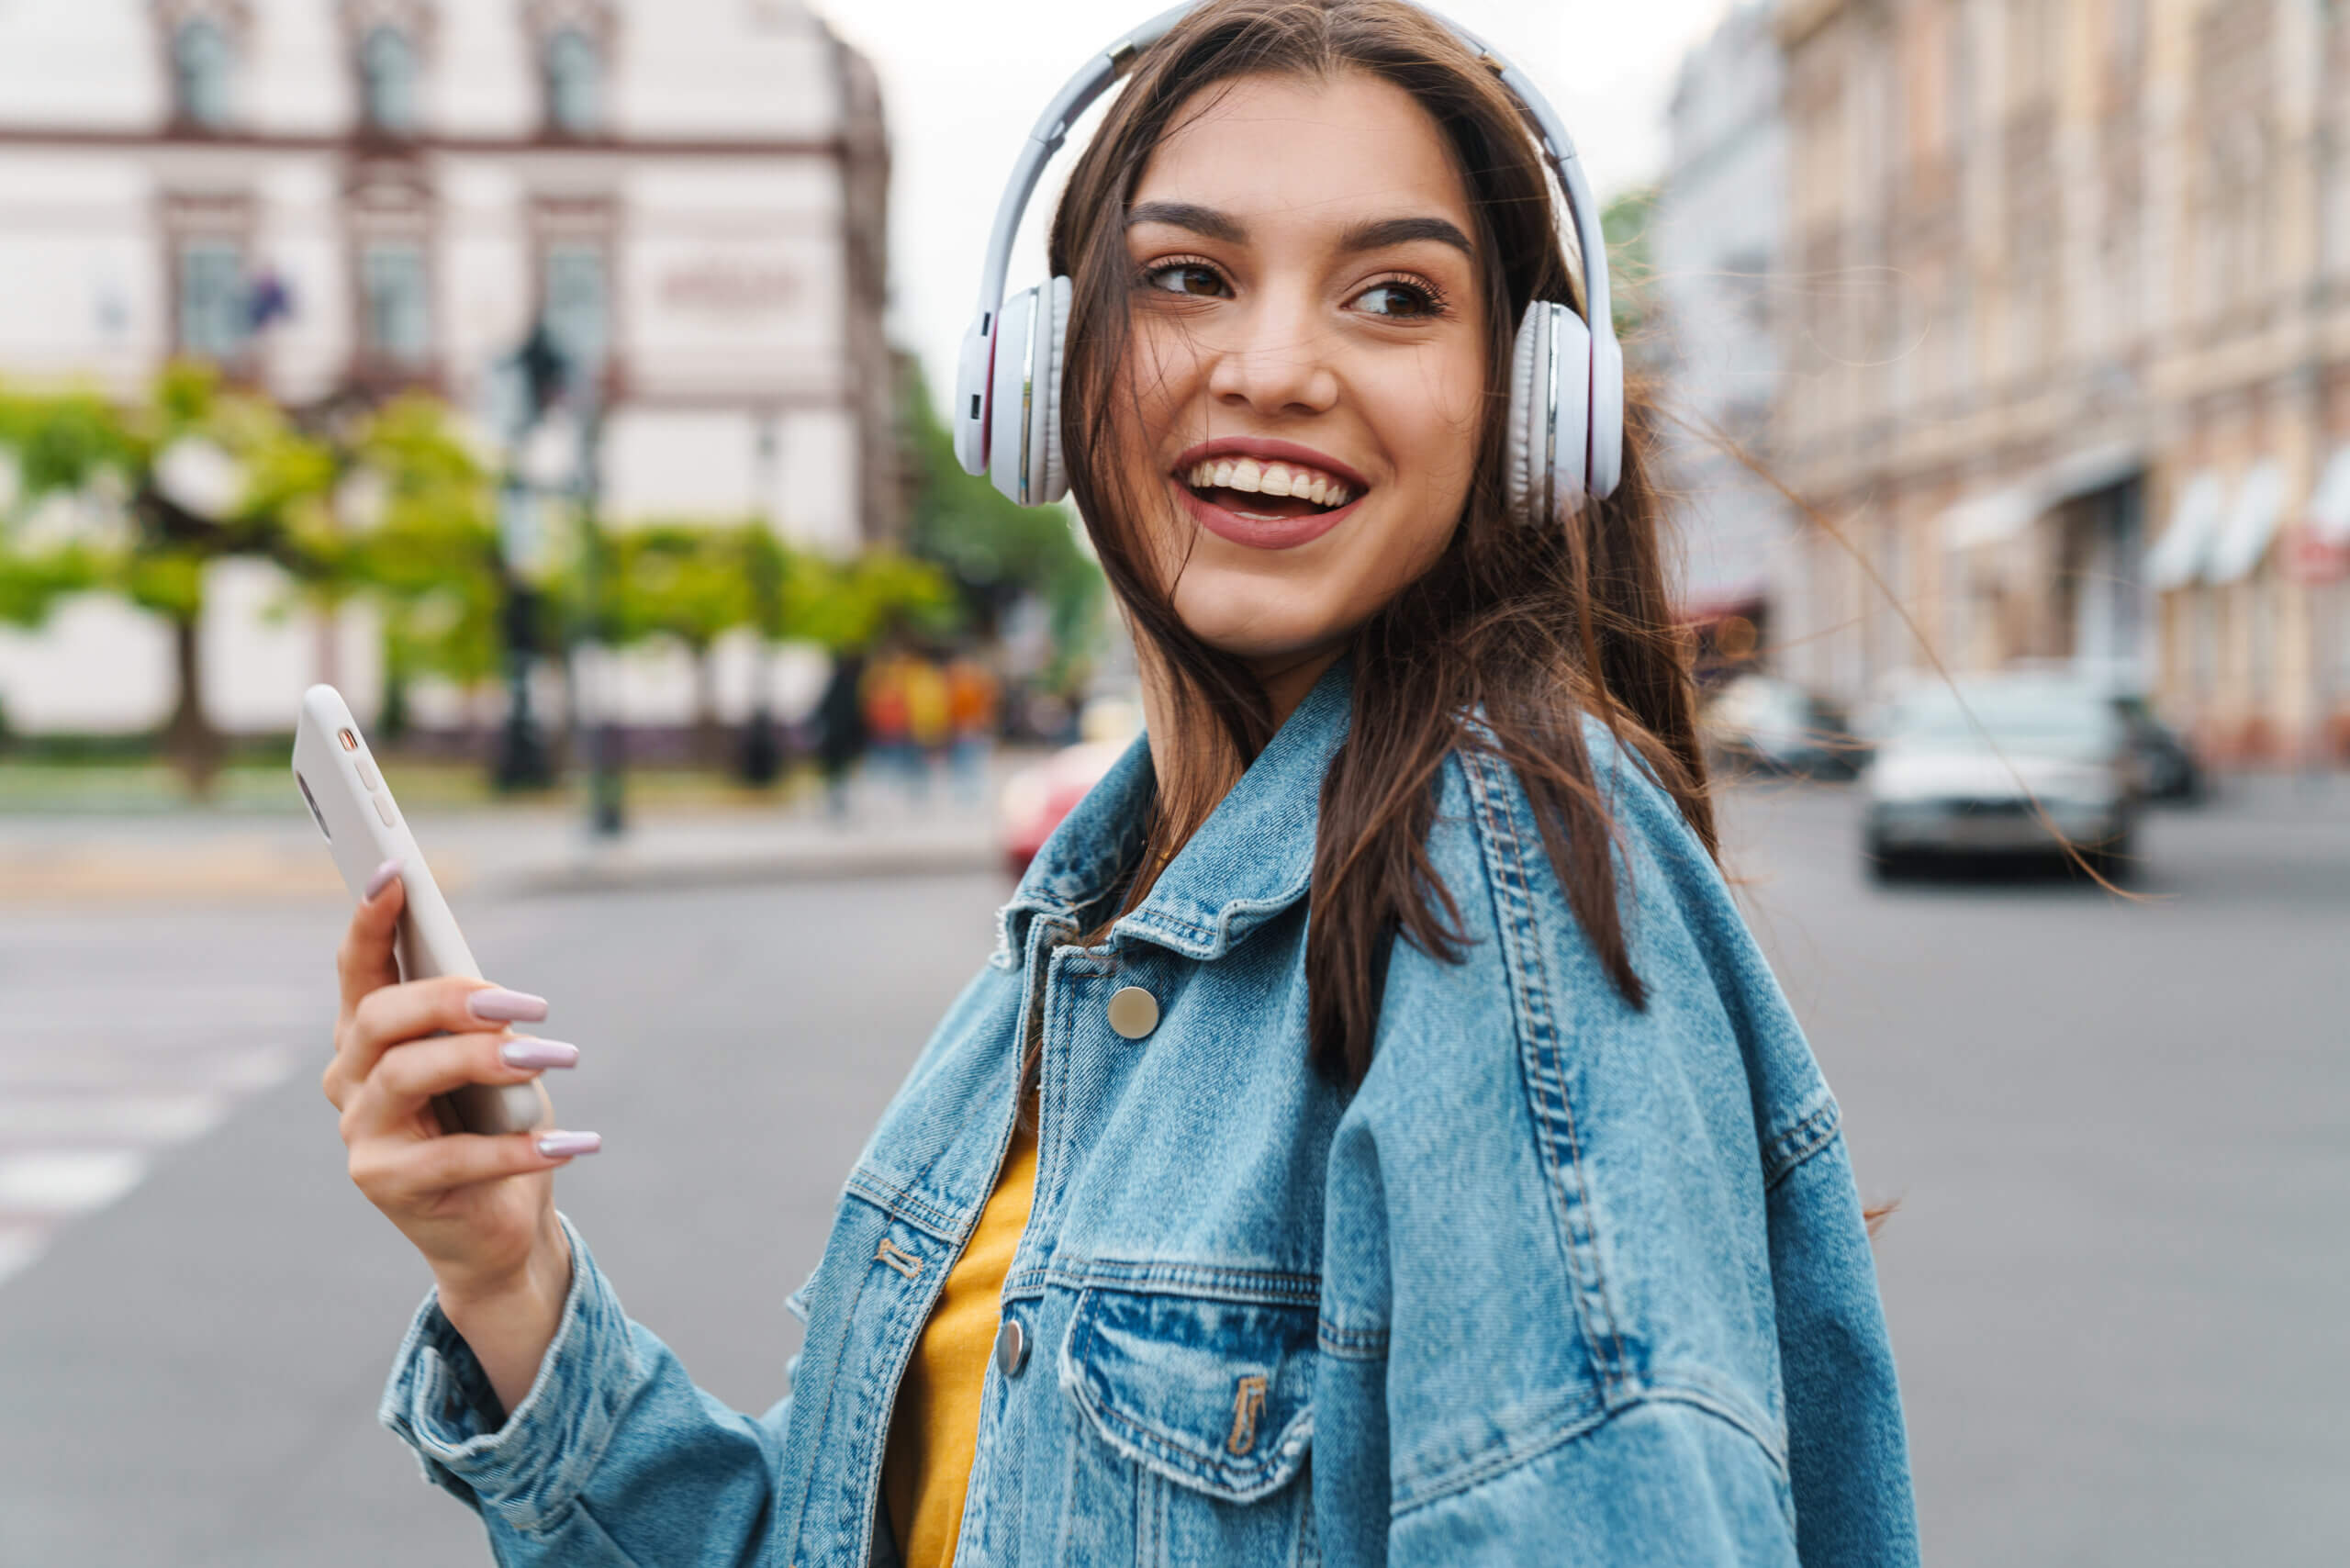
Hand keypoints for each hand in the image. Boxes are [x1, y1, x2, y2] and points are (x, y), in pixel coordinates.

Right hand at [325, 862, 596, 1408]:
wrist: (499, 1227)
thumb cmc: (495, 1125)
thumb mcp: (493, 1063)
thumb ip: (475, 1023)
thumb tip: (488, 995)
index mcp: (369, 1039)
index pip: (358, 971)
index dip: (370, 921)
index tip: (394, 873)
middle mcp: (350, 1082)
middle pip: (380, 1018)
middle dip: (451, 999)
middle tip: (526, 1002)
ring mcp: (361, 1135)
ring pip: (408, 1075)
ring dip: (487, 1059)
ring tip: (553, 1059)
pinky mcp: (384, 1185)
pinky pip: (451, 1158)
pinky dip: (517, 1149)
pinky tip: (569, 1142)